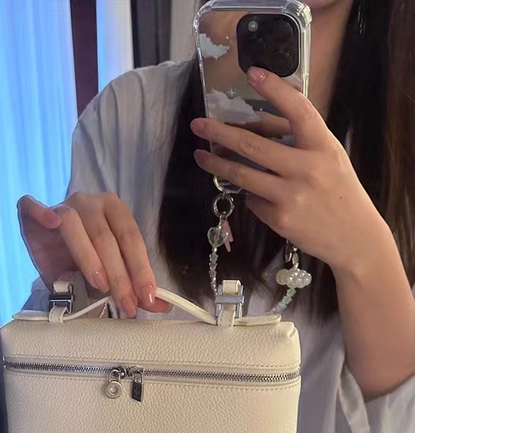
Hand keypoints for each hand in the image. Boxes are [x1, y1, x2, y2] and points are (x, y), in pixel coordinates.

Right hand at [17, 193, 170, 316]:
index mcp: (115, 212)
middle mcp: (91, 203)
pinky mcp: (32, 212)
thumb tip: (163, 306)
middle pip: (106, 236)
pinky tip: (52, 223)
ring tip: (99, 284)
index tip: (148, 298)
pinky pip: (33, 206)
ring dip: (88, 256)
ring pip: (74, 224)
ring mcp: (62, 204)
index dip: (141, 269)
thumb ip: (135, 289)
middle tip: (125, 303)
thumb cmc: (85, 265)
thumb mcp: (112, 279)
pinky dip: (42, 212)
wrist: (51, 257)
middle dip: (119, 274)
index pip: (131, 239)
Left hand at [191, 68, 392, 274]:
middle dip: (220, 133)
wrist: (354, 237)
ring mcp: (291, 195)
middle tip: (199, 125)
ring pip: (243, 175)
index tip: (253, 72)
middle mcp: (306, 169)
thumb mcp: (331, 158)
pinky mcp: (280, 218)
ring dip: (218, 165)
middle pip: (253, 146)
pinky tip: (257, 194)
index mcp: (323, 147)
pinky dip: (251, 195)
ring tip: (201, 156)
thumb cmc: (340, 192)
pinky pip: (254, 201)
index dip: (275, 89)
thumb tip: (263, 126)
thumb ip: (303, 141)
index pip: (298, 110)